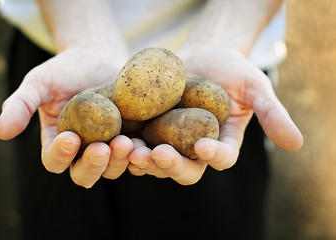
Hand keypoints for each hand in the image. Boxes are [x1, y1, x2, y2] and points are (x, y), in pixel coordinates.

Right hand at [0, 48, 132, 187]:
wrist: (99, 57)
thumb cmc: (65, 70)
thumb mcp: (38, 83)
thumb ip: (20, 105)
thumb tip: (0, 132)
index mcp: (57, 142)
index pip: (54, 160)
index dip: (60, 155)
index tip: (70, 138)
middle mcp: (83, 151)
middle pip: (84, 174)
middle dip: (93, 165)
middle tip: (103, 147)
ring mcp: (108, 147)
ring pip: (112, 169)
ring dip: (119, 161)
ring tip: (126, 143)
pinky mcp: (130, 139)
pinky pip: (135, 156)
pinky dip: (139, 155)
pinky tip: (144, 145)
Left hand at [128, 45, 302, 184]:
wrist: (201, 55)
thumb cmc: (231, 69)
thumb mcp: (255, 87)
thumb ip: (272, 114)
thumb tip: (297, 144)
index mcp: (221, 142)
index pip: (221, 157)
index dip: (215, 156)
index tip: (205, 147)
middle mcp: (193, 149)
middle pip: (184, 169)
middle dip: (170, 165)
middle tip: (156, 154)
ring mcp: (169, 141)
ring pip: (156, 162)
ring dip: (142, 159)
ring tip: (130, 148)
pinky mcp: (148, 130)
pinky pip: (137, 143)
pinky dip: (126, 143)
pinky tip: (115, 135)